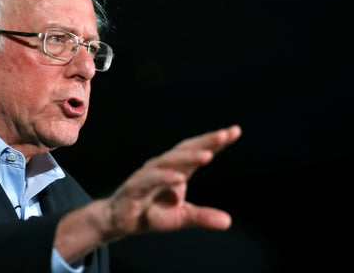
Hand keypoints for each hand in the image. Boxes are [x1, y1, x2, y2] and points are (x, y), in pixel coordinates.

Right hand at [54, 125, 241, 261]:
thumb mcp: (181, 217)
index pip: (197, 151)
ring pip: (169, 162)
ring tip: (207, 155)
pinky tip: (178, 177)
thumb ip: (203, 216)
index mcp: (176, 170)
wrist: (118, 222)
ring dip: (188, 157)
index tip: (235, 131)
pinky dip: (164, 177)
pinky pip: (150, 180)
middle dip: (205, 142)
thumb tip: (228, 222)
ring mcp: (147, 175)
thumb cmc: (150, 213)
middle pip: (185, 150)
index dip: (214, 141)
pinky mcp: (134, 188)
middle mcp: (162, 167)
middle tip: (225, 134)